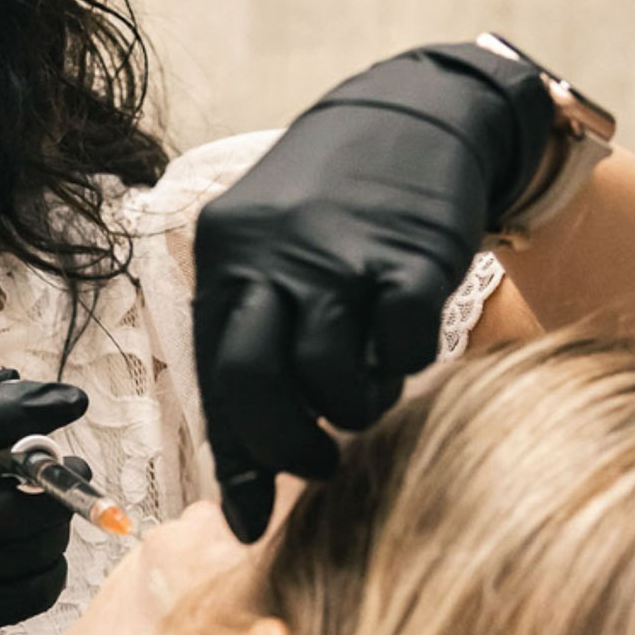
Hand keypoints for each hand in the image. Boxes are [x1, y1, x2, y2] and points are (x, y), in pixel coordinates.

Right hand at [0, 368, 89, 634]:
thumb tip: (12, 378)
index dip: (23, 410)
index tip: (71, 400)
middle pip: (12, 503)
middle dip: (57, 483)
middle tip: (71, 467)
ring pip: (33, 549)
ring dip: (55, 526)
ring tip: (46, 512)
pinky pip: (35, 592)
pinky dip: (50, 569)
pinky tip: (36, 556)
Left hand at [192, 43, 553, 540]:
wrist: (419, 113)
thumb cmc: (335, 211)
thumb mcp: (272, 253)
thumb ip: (256, 342)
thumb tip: (244, 467)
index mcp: (227, 260)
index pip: (215, 379)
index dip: (235, 462)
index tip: (248, 522)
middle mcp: (273, 256)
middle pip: (258, 385)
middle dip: (289, 448)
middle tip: (320, 463)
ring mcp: (341, 253)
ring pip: (332, 378)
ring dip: (354, 409)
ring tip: (367, 390)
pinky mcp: (411, 253)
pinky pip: (403, 346)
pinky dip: (407, 366)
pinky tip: (405, 350)